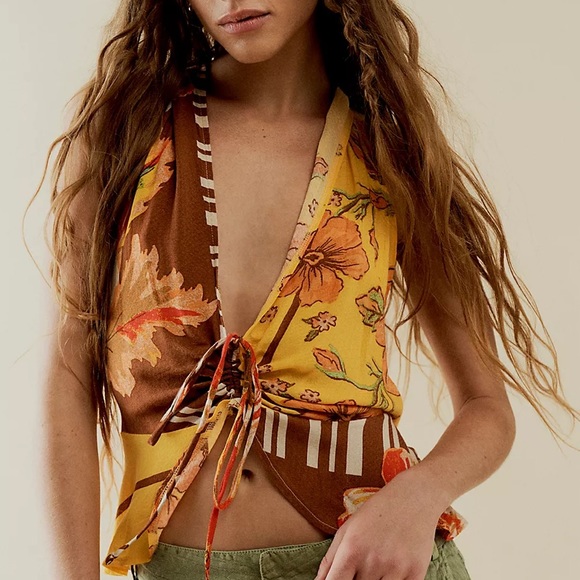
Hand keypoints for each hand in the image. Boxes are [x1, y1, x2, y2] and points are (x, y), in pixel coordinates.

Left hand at [315, 468, 443, 579]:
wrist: (414, 497)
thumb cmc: (377, 511)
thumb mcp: (348, 528)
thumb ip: (330, 558)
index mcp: (352, 548)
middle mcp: (373, 560)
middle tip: (362, 566)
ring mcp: (396, 569)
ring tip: (378, 565)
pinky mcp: (416, 574)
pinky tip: (392, 571)